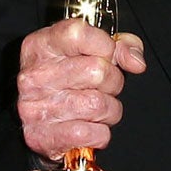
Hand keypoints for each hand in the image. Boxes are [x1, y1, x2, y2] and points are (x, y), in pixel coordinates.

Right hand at [15, 19, 146, 163]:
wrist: (36, 124)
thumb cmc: (65, 82)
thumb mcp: (87, 52)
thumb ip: (119, 46)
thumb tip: (135, 61)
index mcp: (40, 47)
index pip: (78, 34)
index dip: (105, 46)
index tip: (107, 55)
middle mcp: (34, 76)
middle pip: (97, 71)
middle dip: (112, 82)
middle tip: (102, 87)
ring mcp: (36, 107)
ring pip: (100, 105)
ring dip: (109, 111)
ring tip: (96, 109)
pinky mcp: (44, 137)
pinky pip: (95, 134)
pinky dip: (100, 134)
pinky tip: (89, 127)